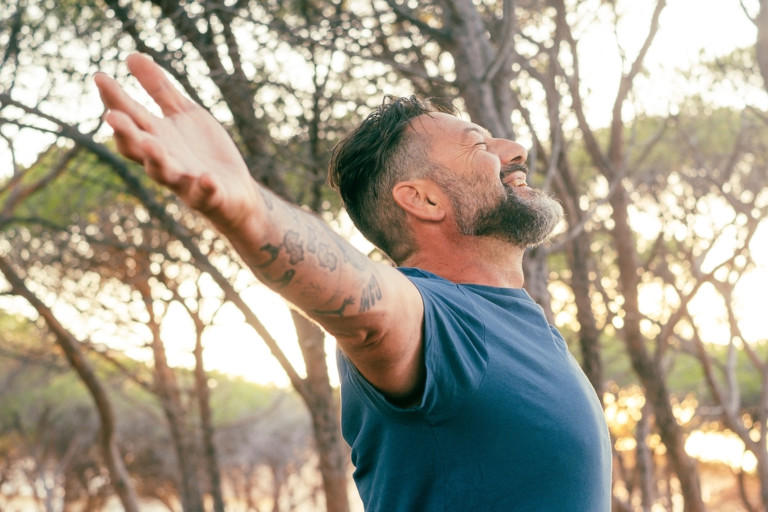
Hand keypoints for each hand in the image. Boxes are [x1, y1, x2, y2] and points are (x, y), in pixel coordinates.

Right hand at [94, 54, 257, 231]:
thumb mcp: (184, 113)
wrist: (233, 187)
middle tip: (112, 117)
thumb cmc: (202, 150)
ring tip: (151, 144)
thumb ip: (159, 89)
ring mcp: (185, 180)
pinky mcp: (209, 196)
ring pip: (163, 173)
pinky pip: (205, 193)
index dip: (115, 100)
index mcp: (156, 137)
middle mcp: (164, 160)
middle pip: (138, 147)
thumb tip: (130, 56)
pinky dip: (204, 187)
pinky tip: (207, 178)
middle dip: (126, 133)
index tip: (100, 77)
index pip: (130, 118)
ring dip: (156, 160)